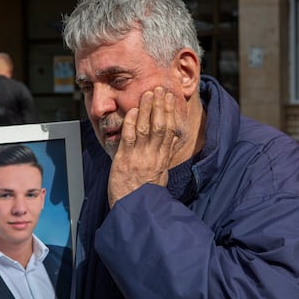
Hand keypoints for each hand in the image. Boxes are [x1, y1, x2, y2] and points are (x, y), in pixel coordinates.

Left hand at [108, 86, 177, 206]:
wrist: (135, 209)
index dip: (171, 112)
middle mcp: (153, 156)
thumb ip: (166, 155)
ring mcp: (139, 157)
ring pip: (145, 129)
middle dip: (161, 106)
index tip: (171, 99)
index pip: (170, 131)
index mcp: (162, 158)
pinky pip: (128, 138)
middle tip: (160, 89)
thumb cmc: (146, 193)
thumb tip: (173, 141)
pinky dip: (130, 123)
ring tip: (148, 94)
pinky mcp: (124, 160)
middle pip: (160, 126)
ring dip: (147, 110)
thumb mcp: (162, 173)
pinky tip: (131, 111)